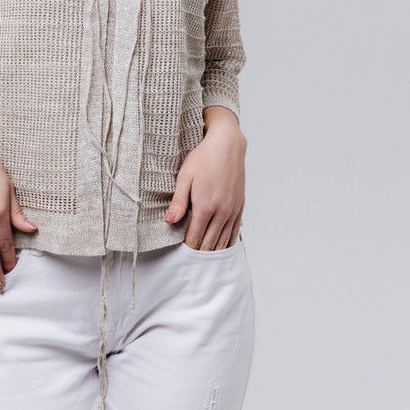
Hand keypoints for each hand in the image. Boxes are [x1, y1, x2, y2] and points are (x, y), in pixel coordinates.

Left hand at [164, 114, 246, 249]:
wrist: (227, 145)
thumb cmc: (203, 158)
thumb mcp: (185, 177)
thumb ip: (178, 201)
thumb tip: (169, 222)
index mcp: (206, 206)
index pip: (195, 237)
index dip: (188, 248)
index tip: (181, 256)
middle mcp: (222, 211)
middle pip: (210, 242)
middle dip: (200, 254)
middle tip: (192, 264)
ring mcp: (233, 209)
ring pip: (224, 240)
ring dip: (214, 251)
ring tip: (205, 261)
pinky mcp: (240, 206)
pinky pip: (235, 231)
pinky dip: (228, 242)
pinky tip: (222, 247)